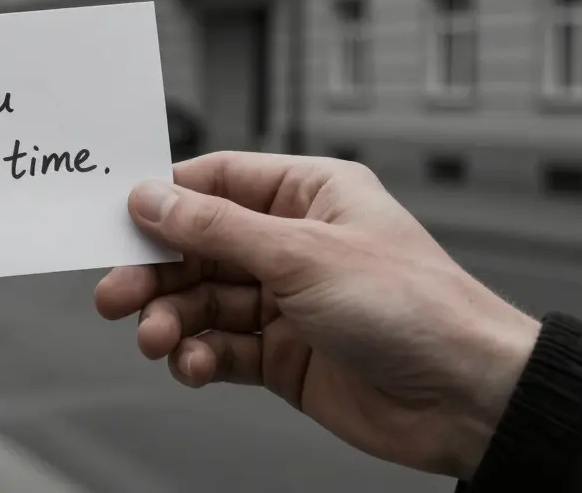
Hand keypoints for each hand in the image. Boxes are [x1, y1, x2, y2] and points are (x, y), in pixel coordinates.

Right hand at [95, 152, 538, 480]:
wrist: (466, 399)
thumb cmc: (412, 306)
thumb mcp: (301, 254)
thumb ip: (216, 228)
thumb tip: (151, 199)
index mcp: (308, 196)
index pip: (217, 183)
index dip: (165, 200)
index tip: (117, 221)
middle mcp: (292, 244)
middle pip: (198, 249)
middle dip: (156, 274)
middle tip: (115, 296)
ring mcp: (286, 302)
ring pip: (202, 301)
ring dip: (172, 320)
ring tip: (157, 340)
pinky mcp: (282, 355)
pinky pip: (221, 347)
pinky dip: (199, 356)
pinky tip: (194, 365)